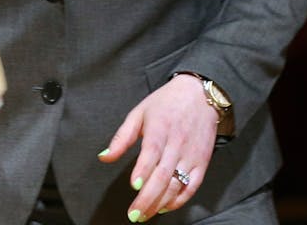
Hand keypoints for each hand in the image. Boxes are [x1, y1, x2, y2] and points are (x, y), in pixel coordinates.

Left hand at [98, 75, 219, 220]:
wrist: (200, 94)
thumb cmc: (167, 103)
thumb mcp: (140, 112)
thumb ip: (121, 137)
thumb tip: (104, 157)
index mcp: (160, 128)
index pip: (152, 153)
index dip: (143, 171)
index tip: (133, 186)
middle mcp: (177, 143)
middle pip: (163, 175)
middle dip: (148, 198)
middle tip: (134, 214)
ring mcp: (191, 154)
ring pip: (177, 184)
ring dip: (160, 203)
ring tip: (145, 214)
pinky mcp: (202, 162)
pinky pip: (193, 186)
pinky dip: (180, 200)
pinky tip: (166, 207)